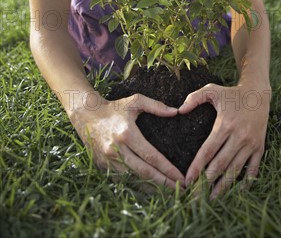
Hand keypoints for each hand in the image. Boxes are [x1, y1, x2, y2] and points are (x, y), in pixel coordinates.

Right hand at [70, 92, 184, 187]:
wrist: (86, 115)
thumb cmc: (114, 107)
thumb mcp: (135, 101)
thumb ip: (156, 106)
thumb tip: (175, 112)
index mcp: (127, 134)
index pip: (151, 156)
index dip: (167, 169)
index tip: (180, 177)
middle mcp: (117, 149)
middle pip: (144, 172)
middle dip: (163, 183)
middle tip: (180, 190)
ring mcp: (108, 160)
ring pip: (133, 180)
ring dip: (151, 188)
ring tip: (168, 193)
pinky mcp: (102, 166)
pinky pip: (122, 180)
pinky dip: (136, 186)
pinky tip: (149, 189)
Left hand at [178, 82, 270, 197]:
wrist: (258, 94)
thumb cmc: (232, 93)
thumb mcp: (212, 90)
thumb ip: (194, 98)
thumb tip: (179, 110)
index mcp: (225, 124)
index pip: (208, 151)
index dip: (197, 167)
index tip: (187, 180)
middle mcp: (239, 136)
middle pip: (221, 165)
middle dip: (207, 182)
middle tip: (195, 197)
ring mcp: (250, 143)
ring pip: (236, 170)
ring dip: (224, 186)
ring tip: (212, 199)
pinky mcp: (260, 147)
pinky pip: (253, 169)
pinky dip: (246, 182)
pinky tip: (237, 192)